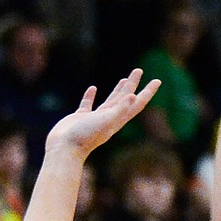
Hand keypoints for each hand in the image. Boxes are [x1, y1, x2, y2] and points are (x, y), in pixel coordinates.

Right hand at [45, 69, 160, 158]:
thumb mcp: (104, 121)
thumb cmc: (84, 137)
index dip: (148, 92)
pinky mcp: (79, 119)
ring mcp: (94, 119)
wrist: (63, 149)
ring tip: (124, 79)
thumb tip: (134, 96)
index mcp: (117, 120)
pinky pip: (87, 105)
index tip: (157, 81)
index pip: (136, 104)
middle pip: (125, 99)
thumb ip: (119, 109)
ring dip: (118, 90)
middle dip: (133, 85)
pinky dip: (90, 96)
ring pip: (110, 102)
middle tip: (139, 70)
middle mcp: (108, 119)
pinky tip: (93, 88)